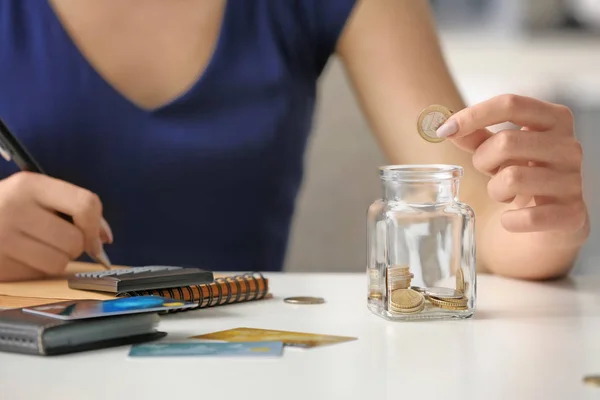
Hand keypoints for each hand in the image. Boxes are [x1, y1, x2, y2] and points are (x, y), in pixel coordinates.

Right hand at [0, 172, 112, 281]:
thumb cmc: (8, 208)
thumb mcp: (36, 195)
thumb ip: (73, 209)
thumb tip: (104, 237)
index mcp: (30, 185)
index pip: (85, 204)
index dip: (97, 225)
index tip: (98, 237)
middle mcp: (14, 208)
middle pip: (75, 240)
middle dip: (75, 246)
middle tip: (57, 240)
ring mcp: (2, 238)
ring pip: (59, 262)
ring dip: (56, 260)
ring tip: (37, 247)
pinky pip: (37, 276)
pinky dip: (37, 271)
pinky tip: (22, 257)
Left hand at [436, 94, 587, 238]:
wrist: (552, 221)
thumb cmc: (523, 176)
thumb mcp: (500, 151)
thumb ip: (476, 136)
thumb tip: (448, 128)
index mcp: (554, 120)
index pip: (510, 104)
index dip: (473, 115)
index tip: (445, 129)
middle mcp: (569, 146)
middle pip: (506, 141)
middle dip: (483, 160)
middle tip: (489, 172)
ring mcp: (573, 180)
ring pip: (512, 178)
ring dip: (495, 190)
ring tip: (504, 194)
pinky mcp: (572, 214)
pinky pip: (527, 216)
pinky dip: (509, 221)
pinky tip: (512, 219)